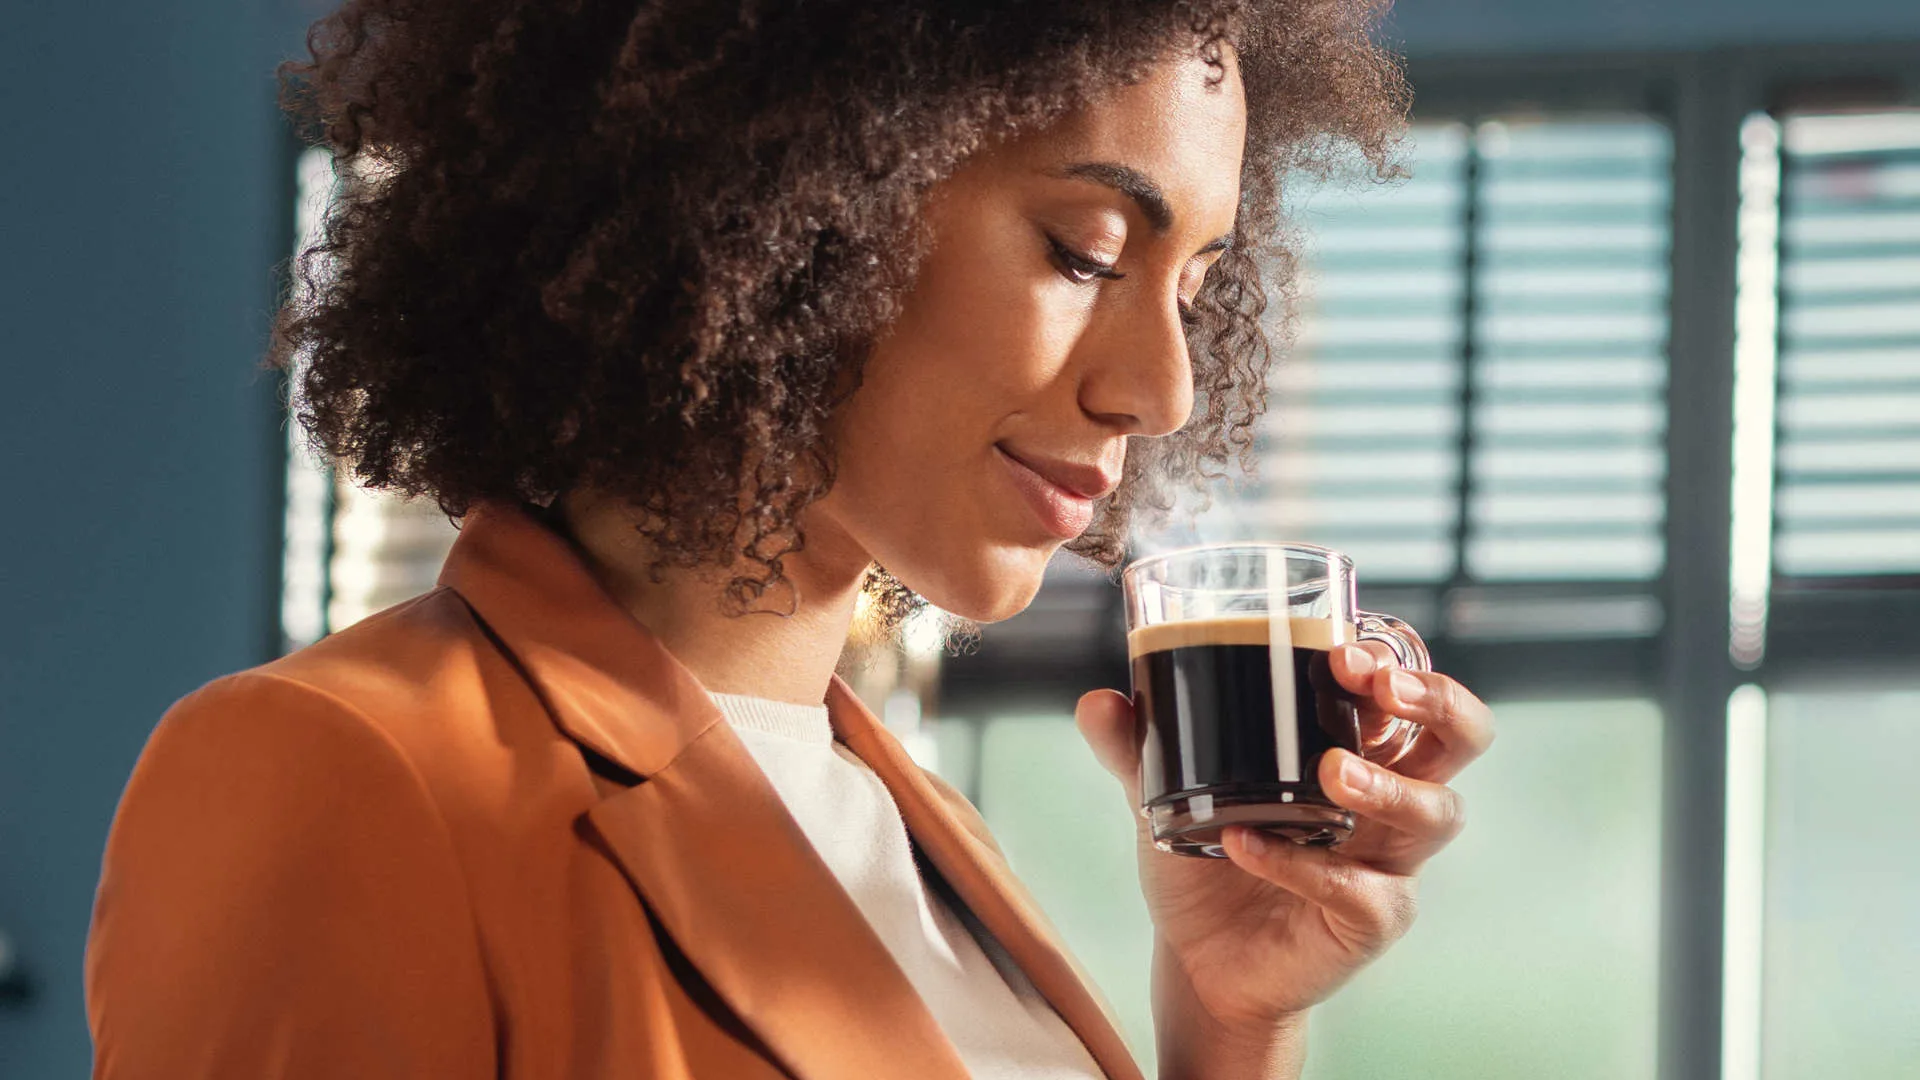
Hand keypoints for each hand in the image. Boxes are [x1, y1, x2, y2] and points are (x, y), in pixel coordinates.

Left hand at [1075, 641, 1494, 1068]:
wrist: (1200, 963)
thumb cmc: (1205, 862)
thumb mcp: (1164, 794)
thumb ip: (1136, 748)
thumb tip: (1099, 701)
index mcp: (1353, 748)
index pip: (1407, 688)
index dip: (1397, 660)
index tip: (1345, 648)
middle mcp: (1388, 798)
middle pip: (1462, 738)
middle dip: (1437, 702)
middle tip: (1381, 687)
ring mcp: (1388, 861)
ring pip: (1436, 812)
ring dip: (1386, 785)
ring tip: (1329, 774)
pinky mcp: (1372, 919)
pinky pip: (1360, 891)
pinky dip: (1302, 866)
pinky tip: (1245, 846)